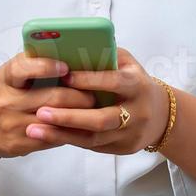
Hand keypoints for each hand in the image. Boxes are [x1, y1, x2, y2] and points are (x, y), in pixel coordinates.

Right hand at [0, 52, 100, 158]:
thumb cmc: (1, 93)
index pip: (24, 68)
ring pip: (56, 121)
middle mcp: (8, 101)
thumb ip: (33, 65)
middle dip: (79, 96)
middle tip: (94, 93)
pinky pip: (52, 139)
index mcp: (6, 78)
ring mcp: (14, 124)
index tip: (66, 66)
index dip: (46, 66)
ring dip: (79, 115)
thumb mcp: (9, 74)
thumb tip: (71, 56)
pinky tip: (81, 126)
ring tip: (93, 109)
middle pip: (52, 98)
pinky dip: (70, 132)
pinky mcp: (20, 144)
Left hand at [26, 47, 170, 155]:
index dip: (89, 80)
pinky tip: (47, 135)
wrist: (160, 115)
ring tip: (34, 129)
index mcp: (137, 85)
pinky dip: (69, 139)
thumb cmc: (135, 82)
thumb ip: (105, 55)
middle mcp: (136, 112)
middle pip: (100, 118)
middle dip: (68, 116)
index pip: (113, 82)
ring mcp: (130, 134)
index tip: (64, 76)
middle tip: (40, 111)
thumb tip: (72, 47)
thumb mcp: (127, 63)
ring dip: (61, 133)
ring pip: (93, 137)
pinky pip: (92, 146)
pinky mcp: (123, 148)